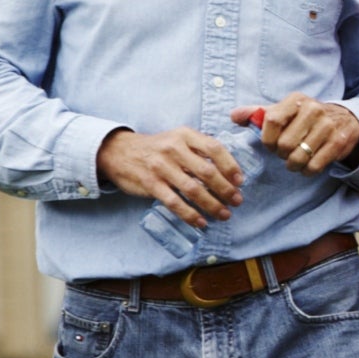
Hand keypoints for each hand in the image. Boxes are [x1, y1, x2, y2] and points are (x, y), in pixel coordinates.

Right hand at [97, 128, 243, 228]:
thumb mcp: (177, 139)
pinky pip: (175, 202)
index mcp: (184, 135)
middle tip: (237, 201)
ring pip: (193, 190)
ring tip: (224, 214)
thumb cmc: (156, 148)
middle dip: (226, 190)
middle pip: (207, 172)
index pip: (214, 148)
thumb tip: (228, 171)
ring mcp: (161, 167)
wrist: (119, 152)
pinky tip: (201, 222)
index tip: (240, 181)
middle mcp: (173, 149)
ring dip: (212, 205)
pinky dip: (190, 214)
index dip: (231, 166)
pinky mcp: (151, 184)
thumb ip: (199, 149)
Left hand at [236, 96, 358, 175]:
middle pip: (285, 143)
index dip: (267, 139)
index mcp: (295, 100)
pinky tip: (308, 164)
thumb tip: (233, 116)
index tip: (270, 144)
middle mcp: (313, 109)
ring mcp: (328, 125)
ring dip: (293, 165)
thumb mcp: (283, 110)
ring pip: (299, 157)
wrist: (344, 119)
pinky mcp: (338, 142)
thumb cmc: (305, 118)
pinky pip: (314, 165)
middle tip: (285, 153)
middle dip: (281, 154)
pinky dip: (307, 170)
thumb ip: (256, 113)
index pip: (272, 120)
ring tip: (295, 160)